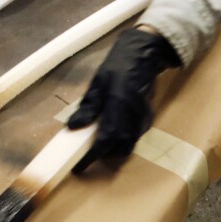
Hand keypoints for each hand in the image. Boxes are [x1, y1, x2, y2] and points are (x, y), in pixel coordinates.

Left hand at [69, 27, 180, 171]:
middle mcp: (133, 115)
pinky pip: (134, 136)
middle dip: (104, 155)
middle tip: (87, 155)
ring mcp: (143, 117)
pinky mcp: (147, 118)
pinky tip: (112, 132)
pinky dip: (122, 140)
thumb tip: (73, 126)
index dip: (92, 156)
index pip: (105, 139)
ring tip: (98, 144)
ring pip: (129, 144)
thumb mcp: (97, 83)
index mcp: (118, 104)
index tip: (79, 166)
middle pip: (120, 147)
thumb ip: (87, 107)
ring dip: (113, 149)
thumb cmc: (117, 66)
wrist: (144, 55)